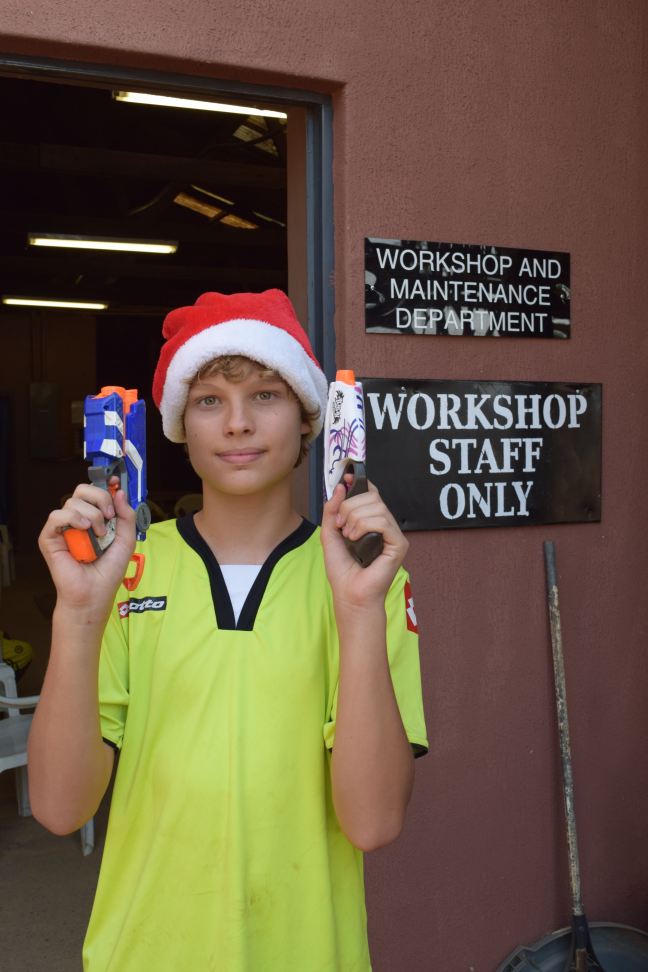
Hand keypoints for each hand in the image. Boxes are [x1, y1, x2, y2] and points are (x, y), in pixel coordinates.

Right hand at [39, 478, 135, 620]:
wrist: (94, 594)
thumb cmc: (108, 572)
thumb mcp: (126, 540)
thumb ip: (127, 516)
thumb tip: (120, 492)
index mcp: (94, 519)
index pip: (94, 492)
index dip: (105, 485)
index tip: (116, 483)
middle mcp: (77, 520)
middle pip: (82, 490)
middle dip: (100, 497)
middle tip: (109, 516)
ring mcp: (63, 528)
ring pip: (72, 501)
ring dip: (92, 515)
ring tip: (100, 535)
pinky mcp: (49, 538)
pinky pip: (56, 516)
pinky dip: (72, 518)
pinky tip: (83, 530)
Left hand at [320, 476, 407, 611]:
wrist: (349, 593)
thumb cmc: (342, 570)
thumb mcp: (330, 534)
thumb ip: (332, 510)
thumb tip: (340, 487)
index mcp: (372, 522)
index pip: (372, 493)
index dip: (360, 485)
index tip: (346, 480)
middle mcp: (386, 526)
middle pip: (373, 497)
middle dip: (350, 507)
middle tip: (341, 526)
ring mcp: (394, 534)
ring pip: (377, 507)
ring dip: (355, 518)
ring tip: (348, 536)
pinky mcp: (399, 544)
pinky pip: (382, 521)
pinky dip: (364, 526)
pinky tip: (356, 539)